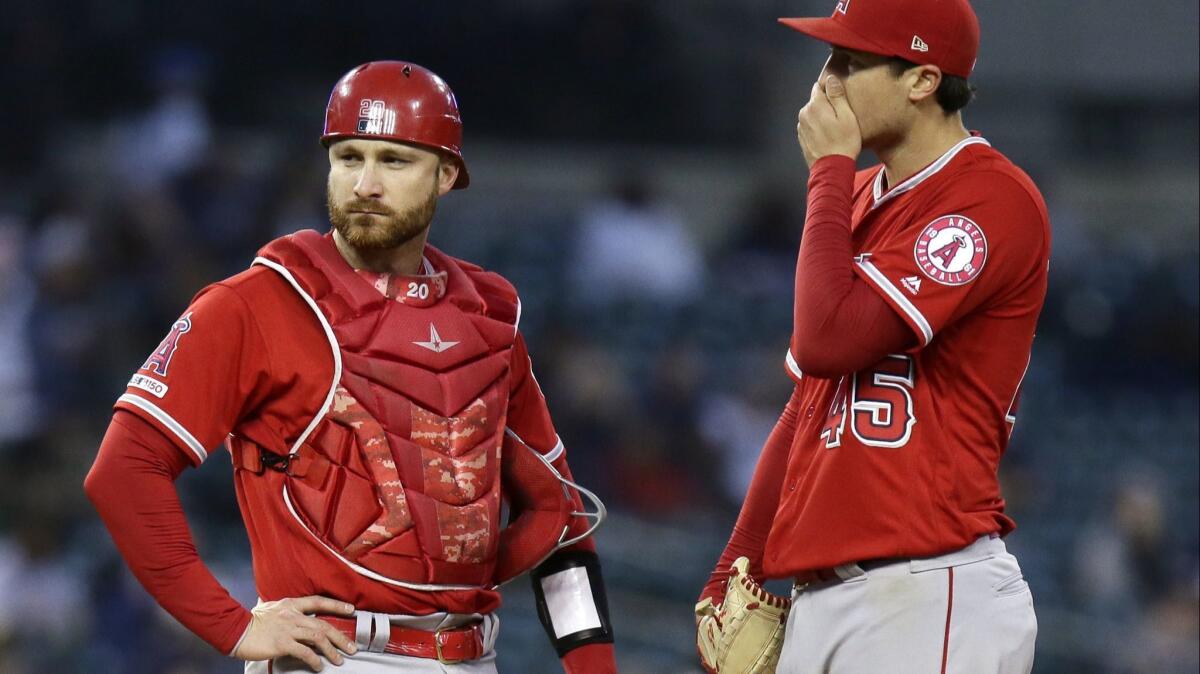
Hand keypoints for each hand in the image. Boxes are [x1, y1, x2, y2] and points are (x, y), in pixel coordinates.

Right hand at [233, 595, 358, 671]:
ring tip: (339, 659)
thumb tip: (292, 611)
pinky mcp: (282, 643)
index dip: (336, 605)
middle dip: (340, 637)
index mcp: (291, 604)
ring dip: (331, 650)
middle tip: (351, 647)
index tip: (351, 609)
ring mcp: (288, 629)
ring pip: (318, 638)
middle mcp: (292, 615)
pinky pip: (304, 652)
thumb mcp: (270, 607)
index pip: (319, 601)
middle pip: (323, 625)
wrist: (234, 628)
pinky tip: (319, 666)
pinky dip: (314, 660)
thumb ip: (284, 610)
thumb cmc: (250, 620)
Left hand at [796, 74, 861, 166]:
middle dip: (827, 104)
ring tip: (835, 128)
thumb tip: (830, 79)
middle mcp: (804, 114)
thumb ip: (837, 95)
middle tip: (841, 117)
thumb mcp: (847, 116)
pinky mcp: (802, 137)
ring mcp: (801, 127)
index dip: (831, 90)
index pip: (819, 87)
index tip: (840, 100)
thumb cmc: (844, 142)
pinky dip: (818, 127)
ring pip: (813, 114)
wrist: (832, 168)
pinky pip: (811, 126)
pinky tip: (828, 136)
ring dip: (822, 117)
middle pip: (816, 101)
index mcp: (815, 106)